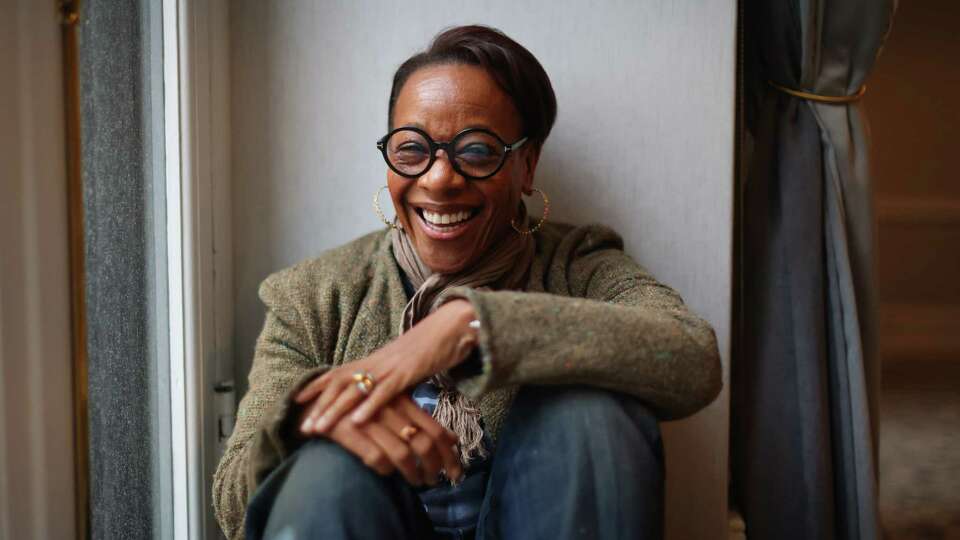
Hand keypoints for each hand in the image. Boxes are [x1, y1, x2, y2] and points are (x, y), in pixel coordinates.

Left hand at [295, 299, 476, 432]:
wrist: (451, 327)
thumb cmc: (430, 348)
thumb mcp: (404, 367)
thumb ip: (391, 381)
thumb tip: (382, 397)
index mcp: (374, 360)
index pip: (338, 373)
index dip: (316, 386)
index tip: (296, 401)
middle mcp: (376, 362)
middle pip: (340, 384)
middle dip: (320, 406)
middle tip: (304, 427)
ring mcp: (389, 367)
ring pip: (355, 390)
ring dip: (335, 410)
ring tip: (319, 428)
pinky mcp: (406, 373)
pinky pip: (384, 392)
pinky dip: (369, 407)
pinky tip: (356, 422)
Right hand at [299, 393, 463, 484]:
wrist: (318, 396)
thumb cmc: (362, 402)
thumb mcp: (393, 402)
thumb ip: (418, 418)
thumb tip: (451, 440)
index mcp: (402, 400)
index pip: (434, 430)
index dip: (449, 454)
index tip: (456, 470)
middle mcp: (389, 409)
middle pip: (423, 444)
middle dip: (435, 467)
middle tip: (437, 480)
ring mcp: (369, 420)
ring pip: (402, 454)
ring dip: (414, 474)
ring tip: (418, 482)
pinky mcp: (348, 431)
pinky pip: (375, 458)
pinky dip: (385, 470)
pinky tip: (387, 474)